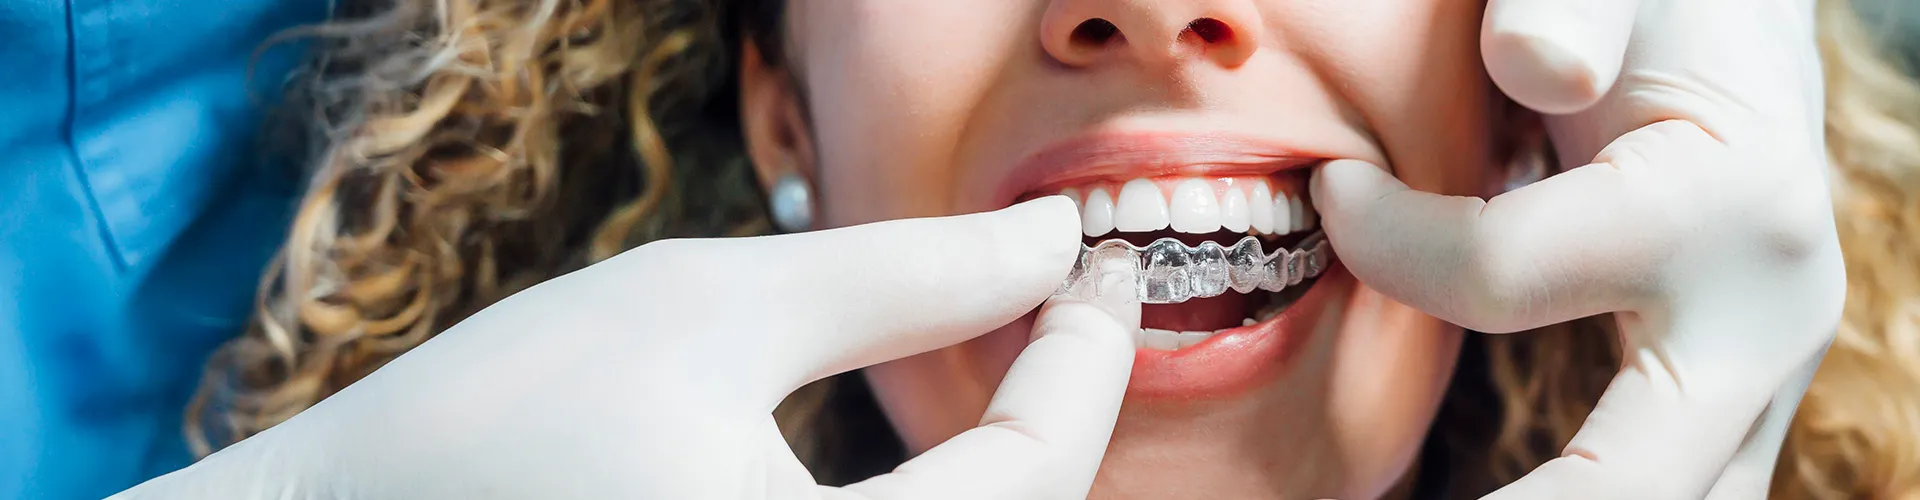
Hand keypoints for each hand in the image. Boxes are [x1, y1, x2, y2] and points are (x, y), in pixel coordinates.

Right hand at [114, 197, 1140, 498]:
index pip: (1029, 473)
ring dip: (1005, 480)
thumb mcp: (712, 309)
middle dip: (1060, 423)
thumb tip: (1045, 248)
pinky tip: (924, 459)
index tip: (1101, 262)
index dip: (1087, 355)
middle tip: (1065, 310)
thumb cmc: (496, 420)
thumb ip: (903, 277)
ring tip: (1008, 372)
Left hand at [1311, 0, 1841, 497]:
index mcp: (1726, 208)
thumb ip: (1573, 5)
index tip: (1331, 188)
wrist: (1738, 44)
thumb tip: (1536, 62)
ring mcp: (1760, 381)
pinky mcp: (1728, 409)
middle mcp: (1768, 320)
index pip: (1498, 273)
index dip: (1385, 239)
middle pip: (1641, 486)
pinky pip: (1662, 491)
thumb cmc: (1651, 8)